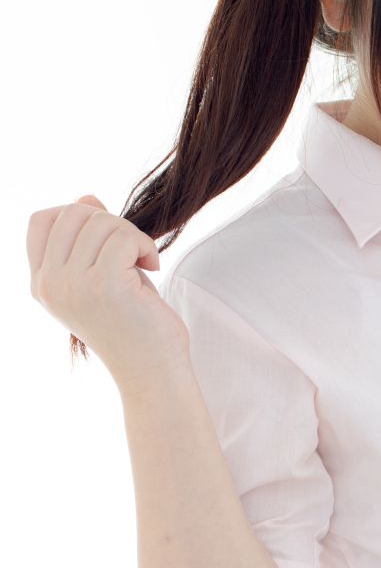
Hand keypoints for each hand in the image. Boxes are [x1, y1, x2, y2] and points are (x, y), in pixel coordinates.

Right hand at [28, 194, 188, 385]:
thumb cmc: (134, 324)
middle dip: (112, 222)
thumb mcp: (103, 275)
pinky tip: (152, 267)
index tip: (107, 239)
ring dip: (133, 235)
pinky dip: (145, 245)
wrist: (152, 371)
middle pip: (74, 212)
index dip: (78, 215)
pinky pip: (125, 237)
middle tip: (131, 251)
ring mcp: (73, 285)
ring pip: (103, 221)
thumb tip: (86, 197)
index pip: (42, 220)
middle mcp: (50, 285)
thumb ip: (89, 239)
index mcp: (42, 284)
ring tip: (142, 262)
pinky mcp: (104, 285)